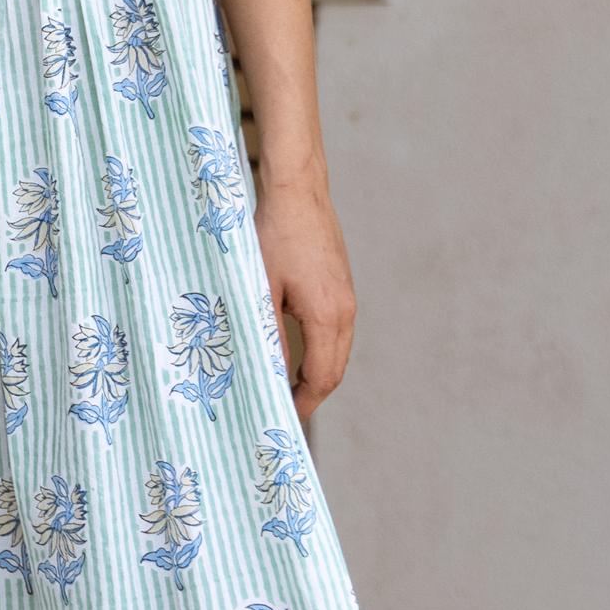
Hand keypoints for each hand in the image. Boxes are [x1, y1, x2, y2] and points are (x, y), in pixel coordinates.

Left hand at [257, 178, 353, 426]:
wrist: (298, 191)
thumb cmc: (274, 235)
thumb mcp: (262, 288)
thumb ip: (268, 333)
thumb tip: (269, 373)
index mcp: (328, 316)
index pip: (322, 378)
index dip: (303, 403)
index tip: (283, 418)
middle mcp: (346, 311)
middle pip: (334, 370)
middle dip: (311, 395)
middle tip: (283, 410)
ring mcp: (348, 298)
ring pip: (338, 352)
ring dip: (317, 374)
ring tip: (287, 388)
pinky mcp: (343, 287)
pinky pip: (338, 333)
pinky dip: (322, 352)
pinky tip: (298, 353)